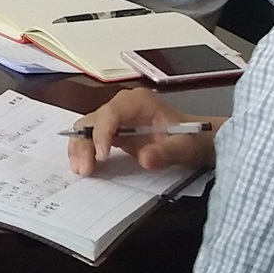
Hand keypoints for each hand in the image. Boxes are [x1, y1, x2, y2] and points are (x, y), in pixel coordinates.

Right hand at [66, 89, 216, 176]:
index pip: (111, 113)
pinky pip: (91, 137)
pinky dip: (84, 151)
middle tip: (84, 169)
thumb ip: (165, 153)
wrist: (194, 140)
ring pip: (86, 128)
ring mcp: (115, 117)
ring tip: (81, 170)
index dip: (102, 133)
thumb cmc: (190, 139)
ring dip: (80, 148)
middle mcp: (121, 106)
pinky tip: (82, 166)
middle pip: (93, 120)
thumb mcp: (183, 147)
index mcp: (137, 102)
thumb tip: (144, 158)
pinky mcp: (111, 130)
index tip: (102, 156)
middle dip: (85, 143)